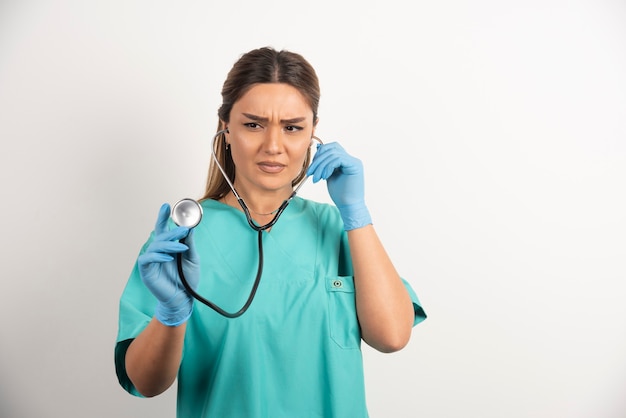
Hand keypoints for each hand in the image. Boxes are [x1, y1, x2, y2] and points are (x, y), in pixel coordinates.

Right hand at [137, 203, 199, 325]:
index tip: (166, 206)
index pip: (163, 229)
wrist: (183, 299)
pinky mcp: (147, 271)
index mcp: (168, 246)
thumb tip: (190, 228)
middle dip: (172, 231)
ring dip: (170, 245)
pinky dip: (158, 256)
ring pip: (156, 246)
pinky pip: (147, 259)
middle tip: (184, 229)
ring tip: (182, 247)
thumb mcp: (192, 259)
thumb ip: (189, 244)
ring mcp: (151, 260)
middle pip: (161, 235)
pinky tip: (168, 257)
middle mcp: (158, 251)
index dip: (163, 217)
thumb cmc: (187, 279)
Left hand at [307, 142, 371, 229]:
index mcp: (345, 160)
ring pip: (333, 154)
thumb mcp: (329, 174)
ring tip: (317, 178)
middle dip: (318, 160)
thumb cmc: (340, 194)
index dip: (319, 154)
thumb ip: (325, 163)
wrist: (348, 206)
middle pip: (331, 149)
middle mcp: (351, 159)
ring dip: (321, 166)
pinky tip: (325, 177)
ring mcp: (354, 161)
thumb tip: (318, 149)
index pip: (332, 147)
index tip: (312, 167)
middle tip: (310, 173)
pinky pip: (338, 159)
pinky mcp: (355, 166)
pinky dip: (328, 167)